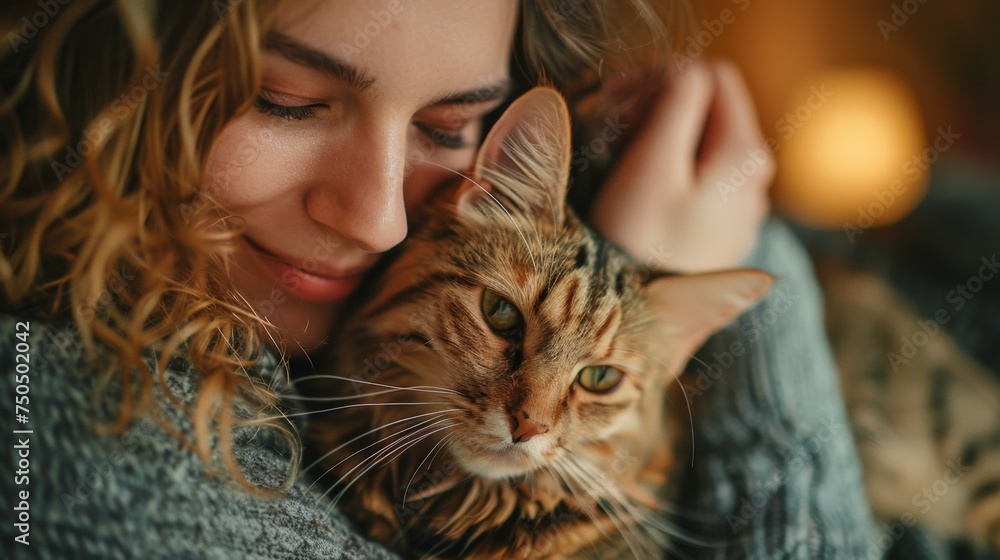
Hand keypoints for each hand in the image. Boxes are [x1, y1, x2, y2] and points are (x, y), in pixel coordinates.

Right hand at [589, 60, 773, 271]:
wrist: (634, 327)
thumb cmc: (640, 245)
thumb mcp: (653, 163)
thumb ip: (676, 102)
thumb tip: (686, 73)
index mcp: (744, 155)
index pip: (712, 76)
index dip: (661, 76)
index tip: (616, 100)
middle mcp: (754, 181)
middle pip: (708, 111)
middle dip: (658, 106)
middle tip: (610, 126)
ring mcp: (738, 211)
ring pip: (700, 146)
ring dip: (658, 138)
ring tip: (616, 157)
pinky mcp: (716, 234)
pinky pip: (695, 182)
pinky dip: (665, 171)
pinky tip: (634, 191)